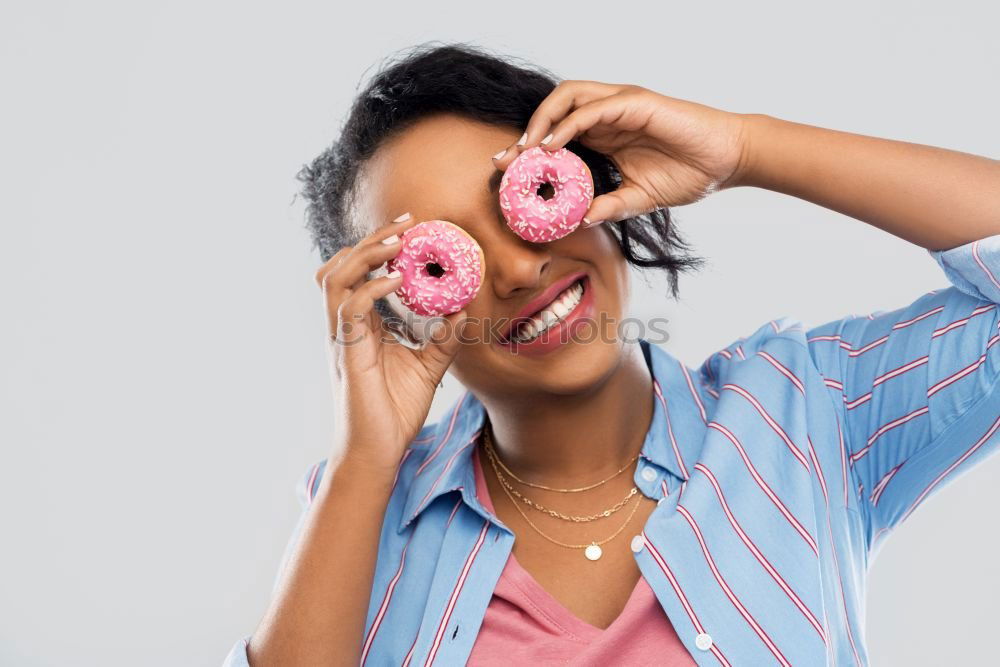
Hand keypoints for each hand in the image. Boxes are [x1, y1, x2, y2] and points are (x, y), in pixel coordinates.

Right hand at [315, 214, 468, 472]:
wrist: (379, 454)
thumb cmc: (394, 414)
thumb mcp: (428, 367)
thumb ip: (443, 338)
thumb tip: (465, 309)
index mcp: (359, 327)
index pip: (359, 275)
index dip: (378, 248)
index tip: (412, 230)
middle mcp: (344, 328)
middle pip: (341, 266)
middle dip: (372, 239)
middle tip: (408, 223)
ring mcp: (341, 340)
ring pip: (336, 279)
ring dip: (366, 254)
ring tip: (398, 242)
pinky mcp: (347, 355)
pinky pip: (350, 309)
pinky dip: (372, 288)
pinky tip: (397, 279)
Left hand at [492, 81, 751, 225]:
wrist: (727, 160)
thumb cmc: (688, 173)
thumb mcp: (638, 199)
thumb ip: (608, 207)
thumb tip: (578, 222)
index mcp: (605, 135)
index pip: (558, 134)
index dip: (529, 149)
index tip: (506, 171)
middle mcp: (608, 115)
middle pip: (555, 110)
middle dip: (527, 133)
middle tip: (506, 161)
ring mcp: (620, 105)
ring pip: (568, 98)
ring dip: (541, 121)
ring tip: (525, 150)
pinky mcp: (635, 102)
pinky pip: (593, 107)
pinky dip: (568, 124)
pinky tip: (552, 146)